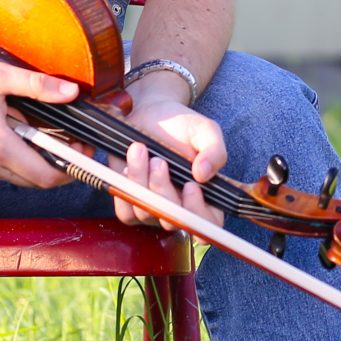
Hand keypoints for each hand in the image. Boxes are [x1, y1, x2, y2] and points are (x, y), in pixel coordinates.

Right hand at [0, 58, 80, 186]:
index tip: (83, 151)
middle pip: (36, 180)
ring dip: (34, 161)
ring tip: (36, 130)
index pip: (47, 176)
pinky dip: (15, 159)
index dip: (72, 168)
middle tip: (68, 139)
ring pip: (19, 177)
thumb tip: (71, 93)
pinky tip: (11, 133)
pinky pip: (1, 172)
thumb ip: (37, 86)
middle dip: (57, 163)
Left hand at [108, 93, 226, 232]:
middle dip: (163, 190)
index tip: (190, 185)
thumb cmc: (181, 125)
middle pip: (174, 222)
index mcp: (207, 197)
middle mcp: (182, 210)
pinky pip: (126, 213)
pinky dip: (125, 190)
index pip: (208, 225)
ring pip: (147, 214)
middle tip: (159, 160)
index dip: (199, 214)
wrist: (150, 115)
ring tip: (140, 150)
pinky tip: (128, 166)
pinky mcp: (132, 205)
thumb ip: (214, 150)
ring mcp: (156, 211)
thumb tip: (204, 175)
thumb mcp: (204, 130)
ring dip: (141, 181)